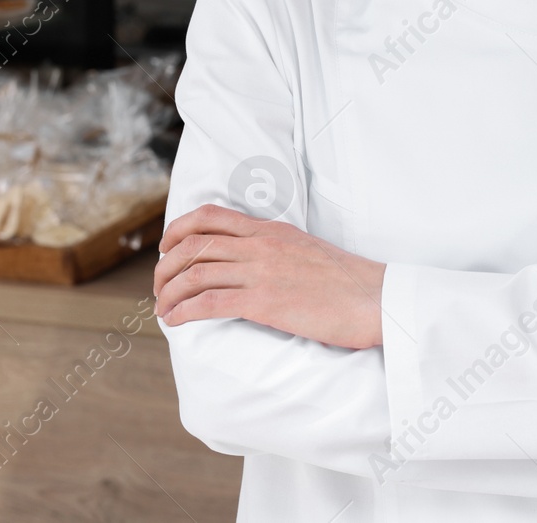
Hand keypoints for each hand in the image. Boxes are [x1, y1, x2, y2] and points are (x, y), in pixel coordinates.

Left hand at [154, 204, 386, 349]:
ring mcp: (262, 272)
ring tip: (162, 309)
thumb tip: (254, 264)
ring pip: (195, 272)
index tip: (166, 249)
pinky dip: (183, 311)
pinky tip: (175, 321)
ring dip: (168, 291)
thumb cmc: (350, 284)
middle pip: (194, 243)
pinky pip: (209, 302)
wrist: (377, 299)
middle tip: (159, 286)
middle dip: (165, 266)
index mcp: (272, 230)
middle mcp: (262, 245)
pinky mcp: (265, 302)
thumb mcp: (308, 251)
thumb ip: (278, 251)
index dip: (178, 230)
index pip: (211, 216)